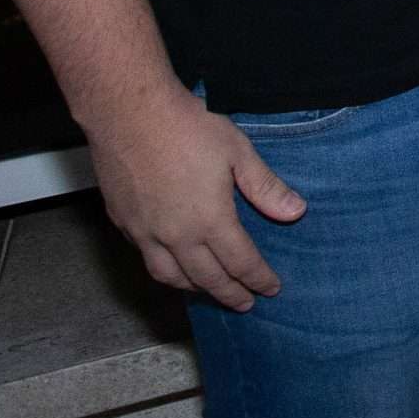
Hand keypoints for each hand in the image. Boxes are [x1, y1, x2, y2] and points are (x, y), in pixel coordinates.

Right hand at [86, 88, 305, 309]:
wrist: (129, 113)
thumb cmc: (187, 128)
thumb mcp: (238, 152)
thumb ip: (265, 188)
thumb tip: (295, 212)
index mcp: (209, 221)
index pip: (240, 262)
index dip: (258, 278)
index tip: (272, 289)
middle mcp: (175, 236)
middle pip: (206, 278)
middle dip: (229, 293)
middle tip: (245, 304)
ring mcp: (144, 233)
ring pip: (170, 276)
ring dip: (194, 289)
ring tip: (210, 291)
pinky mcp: (123, 222)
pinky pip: (146, 259)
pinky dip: (165, 271)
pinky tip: (172, 265)